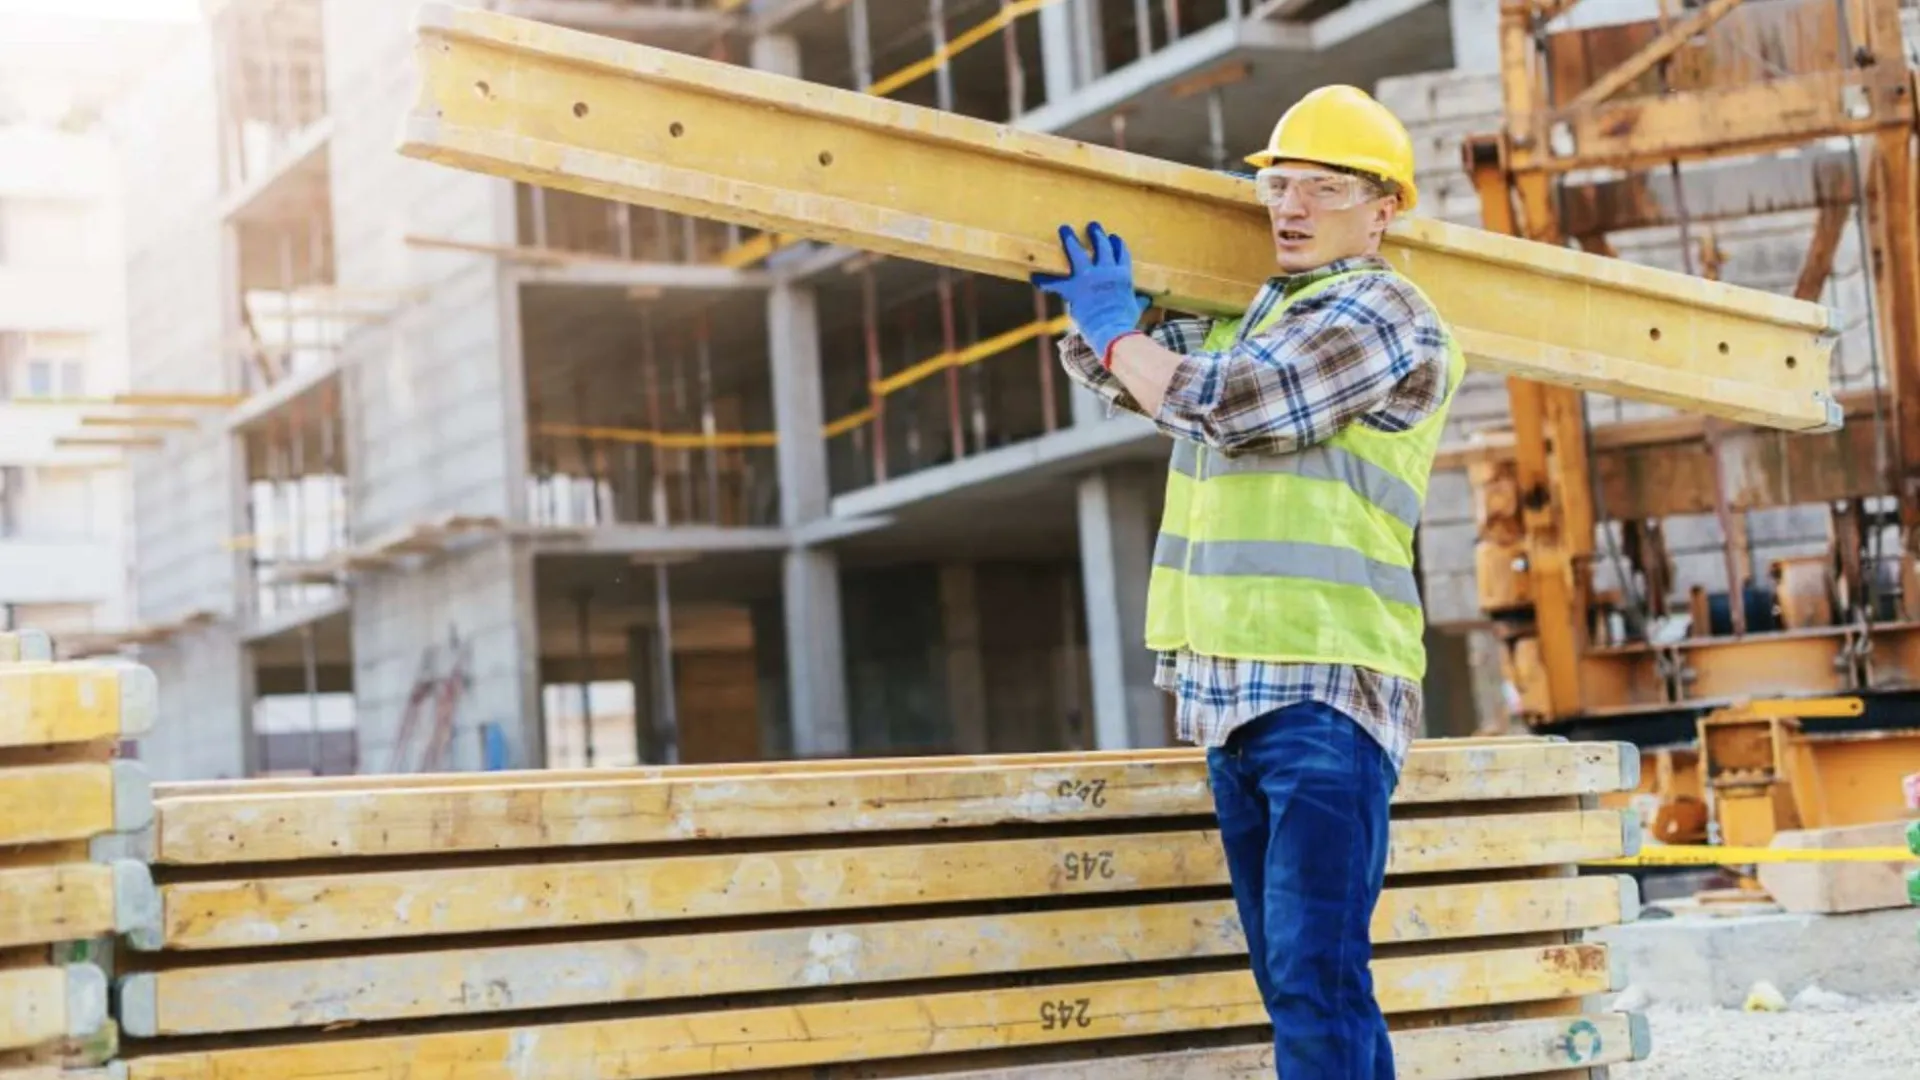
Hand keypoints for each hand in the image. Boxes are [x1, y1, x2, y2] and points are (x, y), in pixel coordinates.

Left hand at [1030, 221, 1149, 357]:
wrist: (1113, 330)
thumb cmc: (1125, 321)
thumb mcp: (1135, 308)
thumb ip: (1138, 301)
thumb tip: (1147, 300)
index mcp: (1123, 276)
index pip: (1121, 253)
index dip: (1117, 244)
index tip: (1114, 238)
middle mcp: (1106, 271)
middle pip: (1102, 246)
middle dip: (1097, 234)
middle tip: (1092, 226)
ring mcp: (1088, 277)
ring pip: (1076, 252)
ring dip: (1069, 240)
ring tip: (1064, 229)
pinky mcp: (1073, 288)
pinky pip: (1054, 283)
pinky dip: (1043, 281)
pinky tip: (1034, 277)